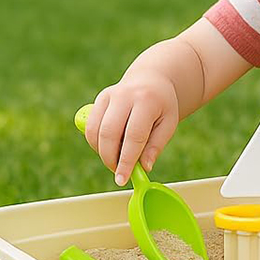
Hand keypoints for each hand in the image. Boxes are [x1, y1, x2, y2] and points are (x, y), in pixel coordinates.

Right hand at [84, 70, 178, 185]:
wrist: (151, 80)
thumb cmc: (162, 106)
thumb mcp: (168, 123)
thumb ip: (156, 145)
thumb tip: (145, 167)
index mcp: (146, 101)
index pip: (133, 136)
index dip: (126, 160)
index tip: (122, 179)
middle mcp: (124, 95)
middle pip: (108, 133)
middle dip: (110, 158)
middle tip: (118, 172)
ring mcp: (109, 96)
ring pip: (95, 131)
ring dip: (102, 152)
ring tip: (118, 157)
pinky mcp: (99, 99)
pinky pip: (90, 127)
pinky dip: (96, 143)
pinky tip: (111, 146)